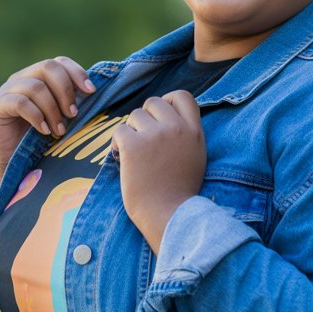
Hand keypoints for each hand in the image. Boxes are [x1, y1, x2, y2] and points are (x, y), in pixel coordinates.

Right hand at [0, 57, 95, 192]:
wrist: (14, 162)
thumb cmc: (41, 139)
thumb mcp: (61, 117)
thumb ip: (72, 102)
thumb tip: (95, 92)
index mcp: (38, 76)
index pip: (59, 62)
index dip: (77, 73)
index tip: (91, 92)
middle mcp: (22, 78)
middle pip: (48, 68)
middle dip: (65, 91)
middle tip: (73, 114)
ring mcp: (8, 90)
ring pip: (36, 87)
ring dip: (53, 110)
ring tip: (60, 130)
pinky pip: (20, 103)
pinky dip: (37, 116)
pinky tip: (44, 131)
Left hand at [111, 90, 205, 253]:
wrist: (169, 215)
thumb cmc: (178, 192)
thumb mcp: (195, 157)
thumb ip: (186, 135)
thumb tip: (166, 118)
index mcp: (195, 131)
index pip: (183, 95)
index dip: (168, 100)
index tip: (160, 116)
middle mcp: (176, 128)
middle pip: (154, 102)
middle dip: (145, 118)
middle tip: (143, 139)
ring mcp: (155, 135)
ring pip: (134, 116)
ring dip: (131, 132)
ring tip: (134, 154)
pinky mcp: (134, 145)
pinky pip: (119, 131)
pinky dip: (117, 144)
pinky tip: (123, 159)